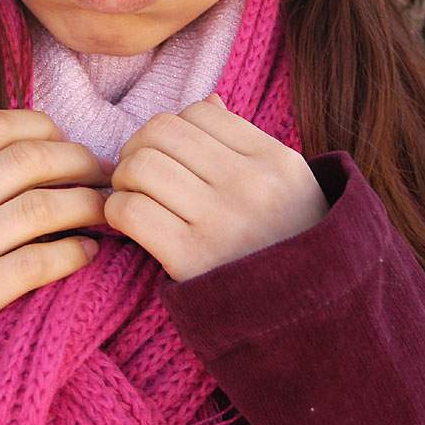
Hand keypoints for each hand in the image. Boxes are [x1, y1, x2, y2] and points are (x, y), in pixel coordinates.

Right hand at [0, 109, 111, 332]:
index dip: (41, 126)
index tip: (63, 139)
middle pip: (25, 163)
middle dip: (77, 161)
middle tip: (103, 172)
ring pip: (37, 210)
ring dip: (86, 204)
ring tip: (106, 209)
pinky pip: (34, 266)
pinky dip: (71, 254)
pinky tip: (87, 251)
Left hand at [103, 94, 328, 281]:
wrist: (308, 323)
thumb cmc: (290, 249)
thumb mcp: (291, 188)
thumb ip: (248, 145)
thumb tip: (206, 101)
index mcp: (276, 160)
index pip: (199, 111)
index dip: (173, 130)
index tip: (170, 157)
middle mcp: (250, 184)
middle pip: (161, 131)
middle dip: (137, 148)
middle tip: (138, 175)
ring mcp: (220, 220)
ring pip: (139, 166)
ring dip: (123, 180)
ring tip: (133, 199)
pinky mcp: (189, 259)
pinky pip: (130, 211)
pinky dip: (116, 213)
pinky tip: (129, 225)